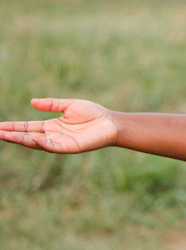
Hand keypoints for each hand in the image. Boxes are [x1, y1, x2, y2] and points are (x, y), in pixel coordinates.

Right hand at [0, 98, 117, 153]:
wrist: (111, 123)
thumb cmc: (93, 114)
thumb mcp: (69, 105)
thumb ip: (51, 104)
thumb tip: (31, 102)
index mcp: (52, 126)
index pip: (28, 127)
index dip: (14, 126)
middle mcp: (53, 135)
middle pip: (28, 136)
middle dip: (12, 135)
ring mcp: (60, 142)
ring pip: (36, 143)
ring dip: (21, 139)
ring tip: (6, 136)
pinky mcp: (69, 147)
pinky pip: (52, 146)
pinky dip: (41, 143)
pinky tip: (31, 138)